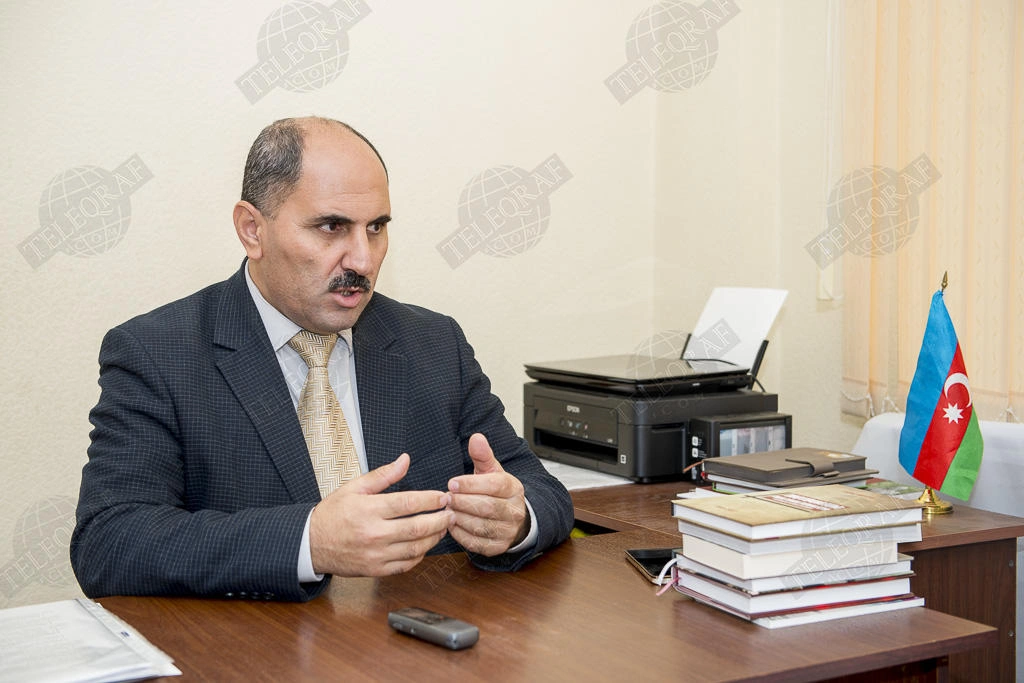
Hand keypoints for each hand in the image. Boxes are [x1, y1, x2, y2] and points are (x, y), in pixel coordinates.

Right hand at [309, 453, 452, 576]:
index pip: (408, 503)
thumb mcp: (354, 488)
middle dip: (439, 520)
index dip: (430, 500)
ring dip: (434, 537)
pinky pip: (406, 564)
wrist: (311, 544)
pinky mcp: (376, 570)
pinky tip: (426, 544)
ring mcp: (375, 555)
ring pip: (415, 548)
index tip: (443, 496)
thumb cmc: (333, 514)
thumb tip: (405, 460)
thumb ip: (383, 475)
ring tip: (444, 527)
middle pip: (417, 528)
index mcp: (368, 510)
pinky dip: (420, 555)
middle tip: (451, 512)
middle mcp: (373, 534)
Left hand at [446, 433, 528, 556]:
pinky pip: (477, 544)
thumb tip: (476, 437)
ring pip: (481, 526)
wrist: (511, 517)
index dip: (471, 484)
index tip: (452, 483)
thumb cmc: (496, 491)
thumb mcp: (491, 470)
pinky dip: (460, 535)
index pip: (495, 486)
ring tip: (447, 510)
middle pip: (487, 507)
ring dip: (460, 518)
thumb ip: (482, 455)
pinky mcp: (498, 547)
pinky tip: (451, 525)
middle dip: (463, 502)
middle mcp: (515, 511)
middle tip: (446, 497)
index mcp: (514, 489)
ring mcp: (508, 531)